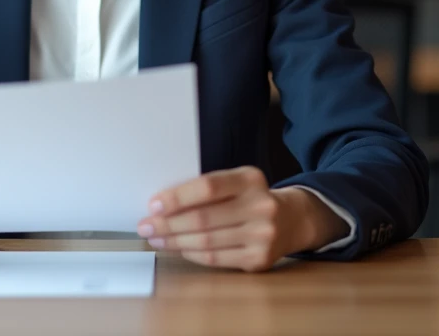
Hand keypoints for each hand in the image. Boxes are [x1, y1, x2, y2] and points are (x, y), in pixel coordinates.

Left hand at [136, 166, 339, 272]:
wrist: (292, 219)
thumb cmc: (251, 198)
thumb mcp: (237, 182)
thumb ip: (208, 189)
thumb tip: (162, 204)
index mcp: (250, 179)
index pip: (208, 187)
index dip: (177, 198)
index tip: (153, 205)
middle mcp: (260, 206)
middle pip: (203, 219)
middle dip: (168, 224)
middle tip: (145, 226)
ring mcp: (263, 235)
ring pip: (207, 242)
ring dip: (174, 241)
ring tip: (155, 238)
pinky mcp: (259, 259)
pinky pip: (215, 258)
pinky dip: (191, 254)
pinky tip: (177, 248)